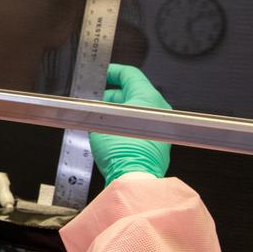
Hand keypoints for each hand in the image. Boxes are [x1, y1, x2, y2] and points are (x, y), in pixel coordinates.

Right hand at [90, 64, 171, 185]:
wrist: (135, 180)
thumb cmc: (122, 151)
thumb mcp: (99, 124)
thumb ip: (94, 111)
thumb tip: (90, 109)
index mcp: (148, 97)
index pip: (129, 74)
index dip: (112, 71)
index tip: (101, 74)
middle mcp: (159, 109)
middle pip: (132, 92)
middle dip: (110, 96)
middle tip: (93, 102)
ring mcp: (162, 126)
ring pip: (136, 110)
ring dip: (117, 112)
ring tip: (98, 120)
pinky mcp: (160, 142)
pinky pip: (141, 125)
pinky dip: (126, 125)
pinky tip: (110, 134)